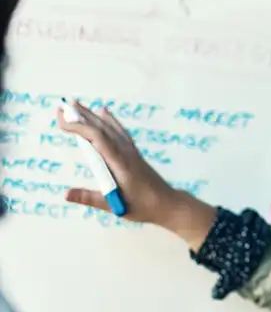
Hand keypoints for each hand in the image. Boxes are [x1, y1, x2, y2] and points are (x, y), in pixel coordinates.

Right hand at [56, 100, 177, 225]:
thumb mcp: (114, 206)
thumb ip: (89, 198)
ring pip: (110, 128)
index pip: (98, 138)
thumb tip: (65, 194)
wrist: (168, 203)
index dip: (80, 127)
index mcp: (120, 162)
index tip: (62, 121)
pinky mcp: (134, 153)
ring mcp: (131, 151)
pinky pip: (119, 131)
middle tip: (62, 106)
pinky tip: (104, 113)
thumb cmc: (143, 206)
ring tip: (76, 105)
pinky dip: (109, 120)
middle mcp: (126, 152)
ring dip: (92, 116)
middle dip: (81, 116)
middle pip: (102, 128)